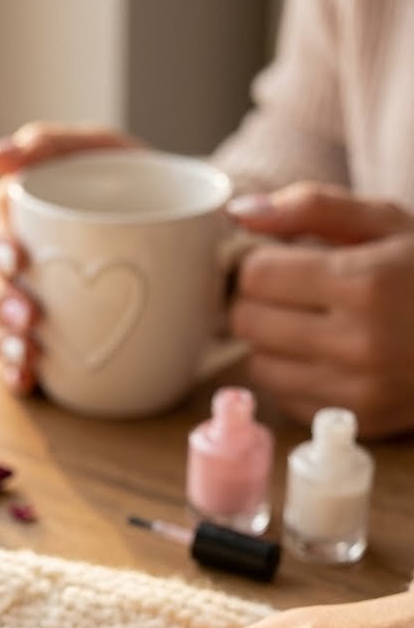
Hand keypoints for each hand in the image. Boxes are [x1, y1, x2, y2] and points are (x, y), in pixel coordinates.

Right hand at [0, 121, 140, 393]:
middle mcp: (9, 261)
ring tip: (27, 351)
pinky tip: (25, 381)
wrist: (196, 243)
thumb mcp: (109, 153)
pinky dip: (11, 374)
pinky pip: (10, 364)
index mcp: (16, 212)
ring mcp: (20, 306)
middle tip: (30, 314)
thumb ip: (57, 144)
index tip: (18, 256)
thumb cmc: (143, 188)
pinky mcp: (39, 345)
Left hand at [227, 182, 413, 436]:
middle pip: (248, 322)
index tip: (274, 259)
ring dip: (270, 342)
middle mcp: (359, 343)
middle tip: (286, 290)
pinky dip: (293, 376)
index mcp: (366, 282)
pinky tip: (325, 355)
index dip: (257, 262)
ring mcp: (358, 390)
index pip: (257, 275)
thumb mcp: (388, 221)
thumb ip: (313, 207)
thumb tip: (240, 211)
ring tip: (308, 322)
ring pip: (259, 365)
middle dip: (257, 300)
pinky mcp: (358, 421)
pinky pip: (286, 399)